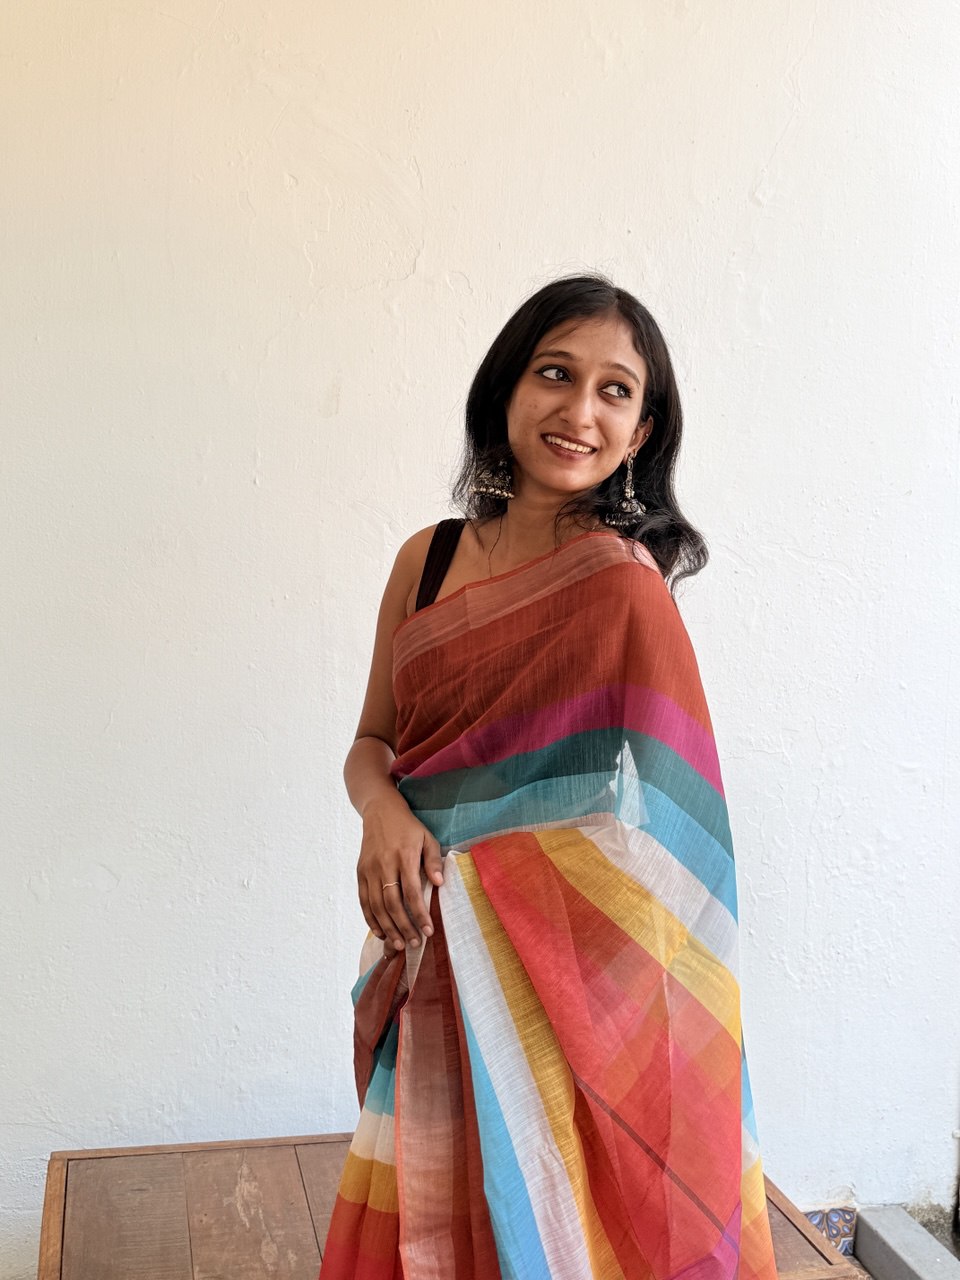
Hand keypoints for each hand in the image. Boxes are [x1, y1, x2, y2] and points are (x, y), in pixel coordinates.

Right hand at [356, 790, 443, 951]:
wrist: (380, 811)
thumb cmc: (408, 827)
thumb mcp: (427, 837)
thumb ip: (433, 860)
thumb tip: (439, 883)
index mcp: (404, 856)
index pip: (412, 892)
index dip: (419, 914)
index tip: (428, 931)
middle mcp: (385, 864)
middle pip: (392, 903)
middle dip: (404, 927)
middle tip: (415, 943)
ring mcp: (370, 869)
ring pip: (376, 906)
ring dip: (388, 928)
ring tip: (399, 944)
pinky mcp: (360, 872)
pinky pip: (363, 900)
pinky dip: (370, 918)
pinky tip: (380, 931)